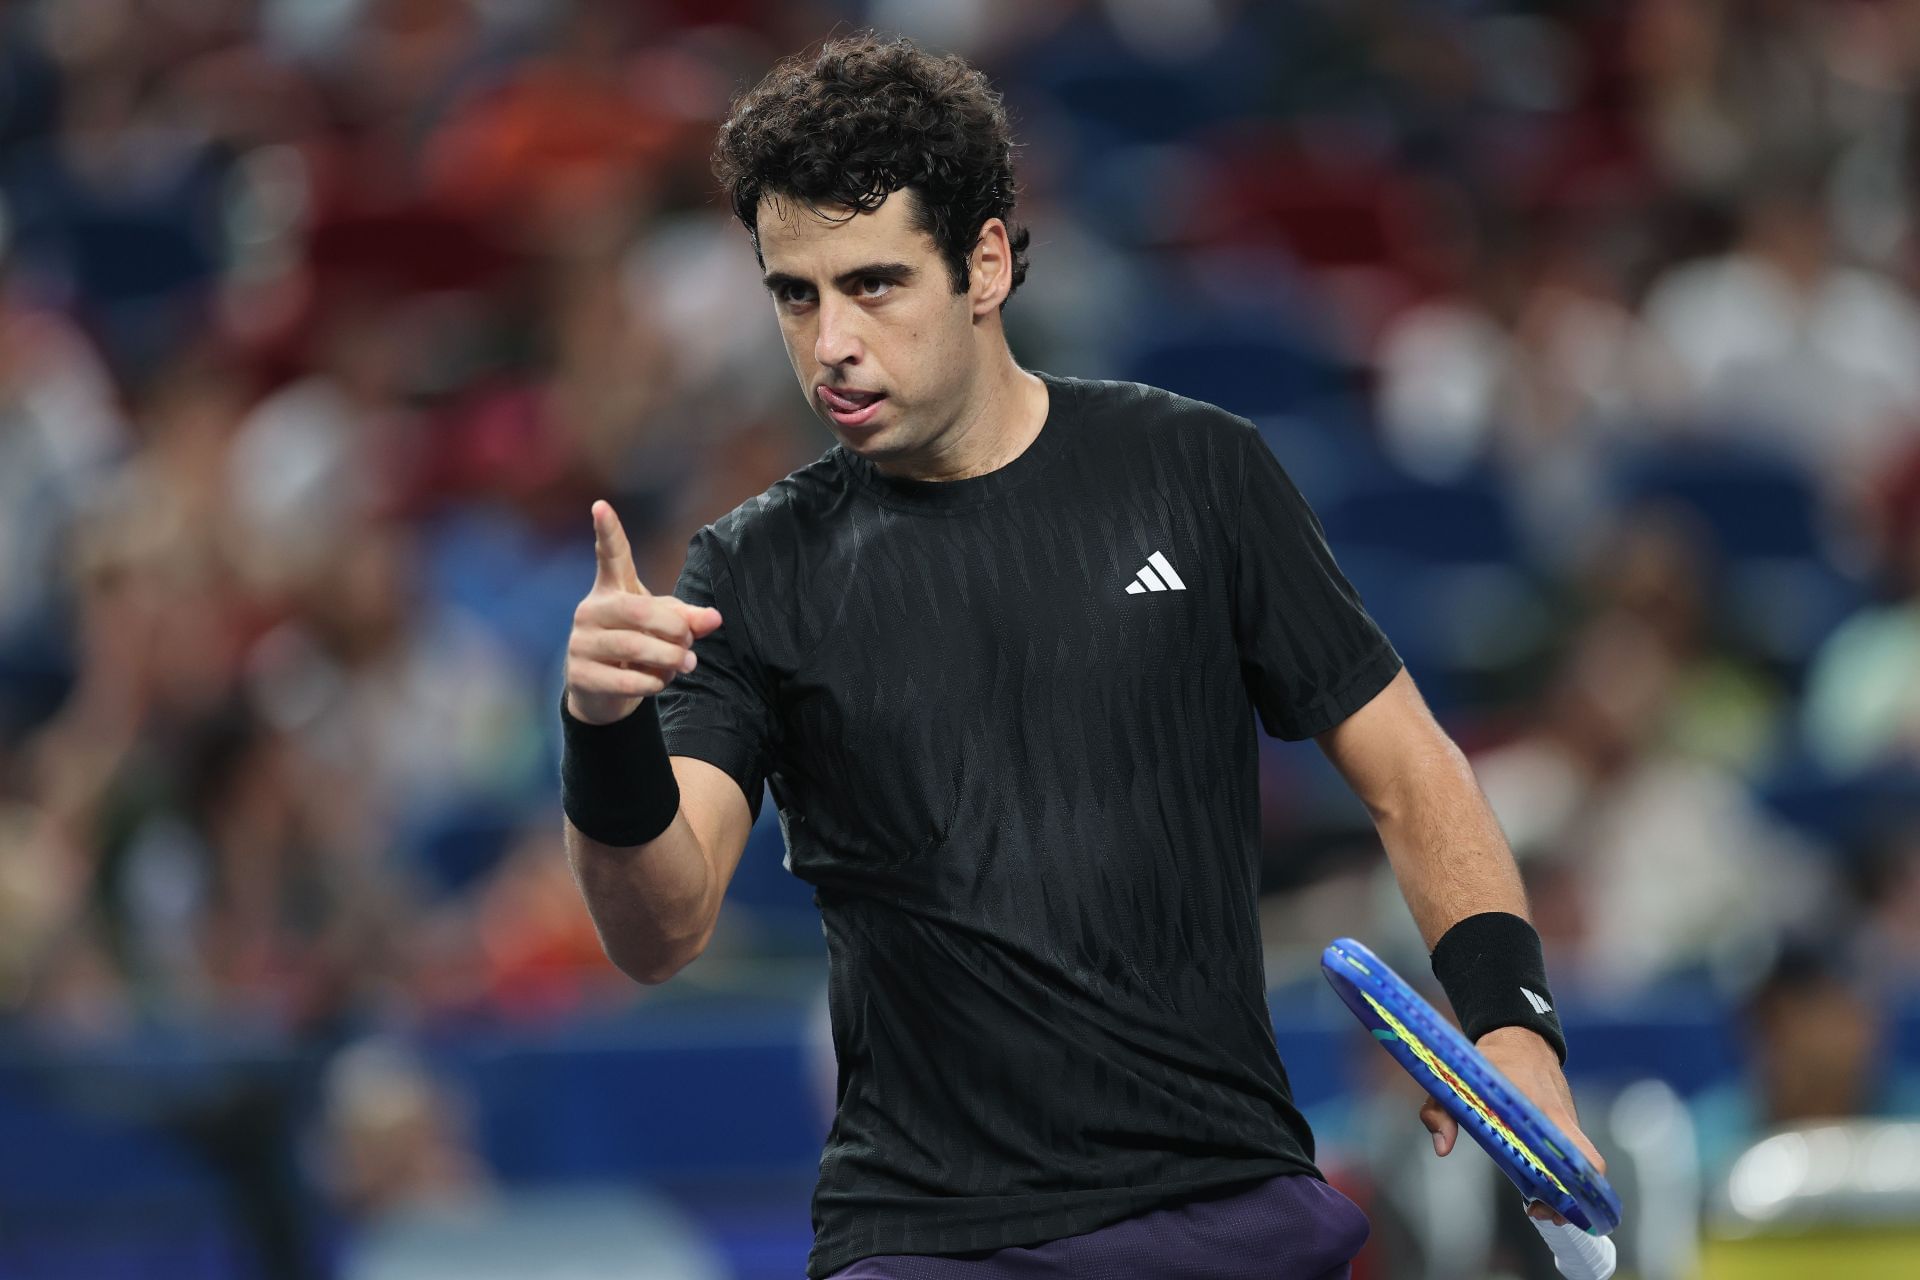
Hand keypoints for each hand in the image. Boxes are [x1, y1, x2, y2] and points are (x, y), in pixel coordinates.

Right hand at [565, 501, 722, 724]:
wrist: (603, 691)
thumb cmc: (638, 645)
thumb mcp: (665, 626)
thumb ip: (689, 618)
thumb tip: (714, 618)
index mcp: (612, 589)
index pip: (610, 556)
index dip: (607, 531)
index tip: (601, 505)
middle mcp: (591, 610)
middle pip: (639, 612)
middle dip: (674, 630)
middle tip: (691, 644)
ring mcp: (581, 642)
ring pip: (633, 647)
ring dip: (669, 659)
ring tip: (686, 664)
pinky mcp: (580, 675)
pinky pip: (624, 680)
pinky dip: (652, 683)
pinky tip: (660, 682)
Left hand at [1418, 1025, 1606, 1224]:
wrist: (1520, 1037)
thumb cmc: (1489, 1062)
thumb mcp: (1456, 1080)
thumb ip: (1441, 1111)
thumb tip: (1442, 1147)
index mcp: (1538, 1108)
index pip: (1573, 1151)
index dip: (1566, 1184)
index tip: (1540, 1202)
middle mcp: (1561, 1118)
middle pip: (1586, 1168)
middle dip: (1568, 1198)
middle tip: (1541, 1211)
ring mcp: (1569, 1121)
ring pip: (1579, 1165)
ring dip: (1564, 1189)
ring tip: (1537, 1205)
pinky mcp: (1568, 1124)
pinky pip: (1571, 1155)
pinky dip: (1560, 1172)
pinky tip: (1538, 1185)